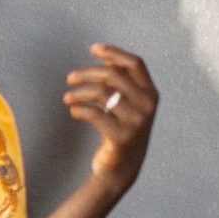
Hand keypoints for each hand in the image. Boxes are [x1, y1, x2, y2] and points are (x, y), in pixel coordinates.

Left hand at [62, 42, 156, 191]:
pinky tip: (73, 111)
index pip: (135, 64)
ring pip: (101, 93)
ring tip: (67, 98)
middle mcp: (148, 105)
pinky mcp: (121, 136)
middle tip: (70, 79)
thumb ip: (120, 84)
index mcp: (151, 93)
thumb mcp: (126, 105)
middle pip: (113, 75)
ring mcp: (136, 121)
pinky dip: (79, 110)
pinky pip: (94, 114)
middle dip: (87, 73)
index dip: (114, 53)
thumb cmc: (119, 130)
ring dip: (79, 92)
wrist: (121, 168)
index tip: (93, 48)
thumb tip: (102, 60)